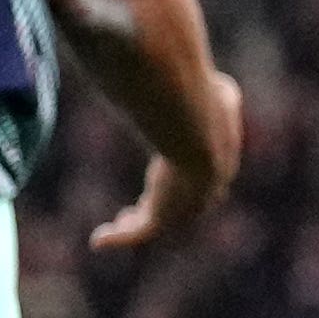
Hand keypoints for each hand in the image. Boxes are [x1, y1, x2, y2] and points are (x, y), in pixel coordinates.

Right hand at [93, 70, 246, 251]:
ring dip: (136, 225)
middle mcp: (206, 193)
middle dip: (163, 210)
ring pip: (158, 223)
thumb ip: (211, 91)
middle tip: (138, 211)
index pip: (203, 182)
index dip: (185, 183)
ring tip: (117, 226)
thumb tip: (207, 76)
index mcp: (219, 164)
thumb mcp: (218, 92)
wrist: (198, 132)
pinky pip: (138, 233)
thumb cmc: (206, 104)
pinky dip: (118, 239)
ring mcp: (184, 209)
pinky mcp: (162, 217)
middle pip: (184, 209)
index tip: (165, 179)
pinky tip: (99, 241)